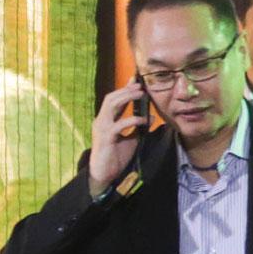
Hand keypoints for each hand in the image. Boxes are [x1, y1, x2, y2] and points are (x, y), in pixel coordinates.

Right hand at [87, 81, 147, 197]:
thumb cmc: (116, 156)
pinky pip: (118, 125)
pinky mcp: (105, 138)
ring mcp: (101, 128)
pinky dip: (132, 120)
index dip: (125, 88)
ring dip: (126, 97)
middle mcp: (101, 120)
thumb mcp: (130, 139)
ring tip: (140, 94)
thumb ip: (137, 128)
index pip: (114, 99)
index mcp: (106, 120)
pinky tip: (143, 120)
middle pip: (111, 97)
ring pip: (111, 105)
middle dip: (126, 89)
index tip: (136, 79)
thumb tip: (151, 117)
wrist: (104, 174)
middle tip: (140, 84)